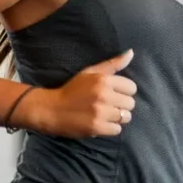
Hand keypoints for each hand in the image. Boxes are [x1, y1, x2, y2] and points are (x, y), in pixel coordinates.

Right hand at [23, 49, 137, 137]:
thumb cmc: (72, 90)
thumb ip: (113, 64)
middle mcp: (104, 95)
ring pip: (126, 117)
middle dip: (122, 105)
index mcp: (103, 80)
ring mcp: (100, 112)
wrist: (51, 110)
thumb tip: (131, 53)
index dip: (125, 92)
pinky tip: (102, 123)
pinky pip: (117, 130)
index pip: (132, 88)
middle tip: (110, 106)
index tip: (115, 94)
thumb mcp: (90, 72)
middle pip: (130, 103)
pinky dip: (111, 128)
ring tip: (106, 115)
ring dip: (118, 118)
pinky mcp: (96, 127)